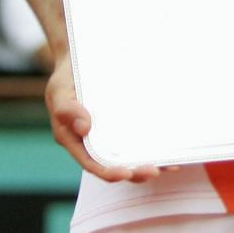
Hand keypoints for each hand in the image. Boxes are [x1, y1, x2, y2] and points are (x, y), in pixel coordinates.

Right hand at [45, 54, 160, 182]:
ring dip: (149, 162)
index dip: (109, 172)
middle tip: (156, 170)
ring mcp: (110, 133)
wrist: (81, 59)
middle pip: (115, 164)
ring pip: (130, 155)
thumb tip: (85, 129)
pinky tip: (173, 147)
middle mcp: (93, 141)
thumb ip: (67, 110)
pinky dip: (155, 145)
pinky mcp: (124, 123)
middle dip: (135, 172)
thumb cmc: (68, 77)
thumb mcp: (60, 89)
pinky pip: (139, 136)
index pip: (92, 163)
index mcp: (74, 139)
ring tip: (171, 166)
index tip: (127, 174)